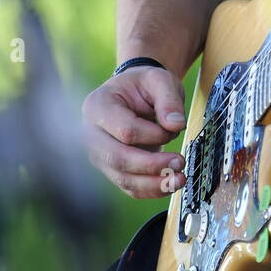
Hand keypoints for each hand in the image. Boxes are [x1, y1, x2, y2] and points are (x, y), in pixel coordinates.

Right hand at [82, 62, 186, 199]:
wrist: (134, 93)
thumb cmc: (142, 85)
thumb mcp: (159, 80)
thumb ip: (168, 100)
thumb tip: (175, 125)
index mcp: (97, 106)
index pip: (125, 130)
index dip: (153, 135)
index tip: (174, 129)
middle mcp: (91, 133)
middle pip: (118, 158)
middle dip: (151, 165)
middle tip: (179, 163)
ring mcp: (99, 154)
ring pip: (123, 178)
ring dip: (153, 183)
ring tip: (179, 179)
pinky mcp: (111, 169)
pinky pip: (129, 186)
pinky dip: (150, 190)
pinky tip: (169, 185)